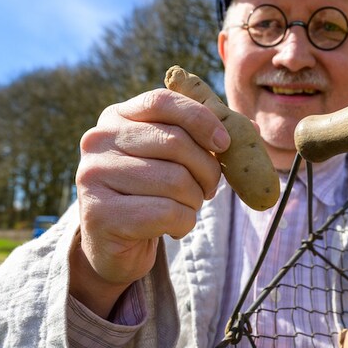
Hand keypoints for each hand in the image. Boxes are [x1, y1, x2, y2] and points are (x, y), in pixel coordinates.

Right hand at [70, 88, 228, 316]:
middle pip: (175, 142)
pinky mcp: (99, 214)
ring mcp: (93, 176)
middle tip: (209, 189)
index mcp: (116, 117)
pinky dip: (183, 223)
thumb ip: (205, 139)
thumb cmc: (150, 194)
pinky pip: (166, 212)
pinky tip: (171, 227)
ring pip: (175, 180)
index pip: (162, 101)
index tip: (224, 143)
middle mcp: (97, 141)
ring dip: (195, 201)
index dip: (200, 118)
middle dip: (207, 170)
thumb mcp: (172, 159)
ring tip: (185, 209)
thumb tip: (253, 129)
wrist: (114, 245)